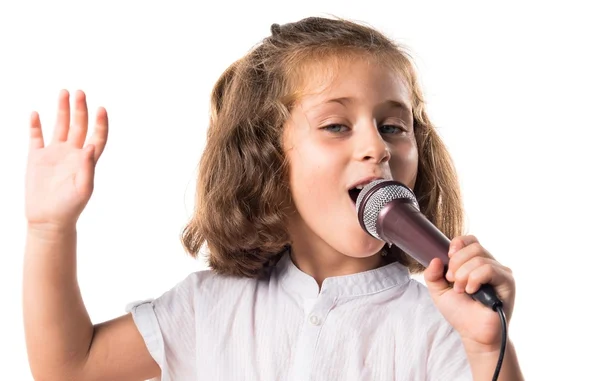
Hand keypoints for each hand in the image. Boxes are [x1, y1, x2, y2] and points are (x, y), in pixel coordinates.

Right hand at [25, 90, 107, 229]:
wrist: (48, 220)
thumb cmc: (70, 207)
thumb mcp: (83, 189)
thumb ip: (87, 168)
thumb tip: (90, 146)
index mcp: (86, 160)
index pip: (97, 136)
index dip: (100, 123)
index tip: (101, 108)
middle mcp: (72, 153)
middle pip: (79, 126)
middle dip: (80, 109)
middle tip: (80, 92)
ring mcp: (54, 154)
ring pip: (60, 126)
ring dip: (63, 110)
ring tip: (64, 92)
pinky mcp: (36, 158)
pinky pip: (36, 137)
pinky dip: (35, 125)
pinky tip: (36, 113)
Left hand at [423, 235, 515, 353]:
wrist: (473, 333)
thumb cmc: (460, 312)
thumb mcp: (439, 291)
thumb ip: (433, 275)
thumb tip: (435, 259)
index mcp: (475, 262)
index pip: (470, 240)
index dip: (457, 245)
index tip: (448, 259)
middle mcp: (490, 264)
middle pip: (474, 247)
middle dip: (457, 263)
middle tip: (452, 280)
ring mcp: (500, 272)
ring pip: (480, 258)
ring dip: (464, 275)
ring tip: (461, 290)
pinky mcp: (507, 282)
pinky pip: (489, 269)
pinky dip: (474, 279)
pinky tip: (471, 291)